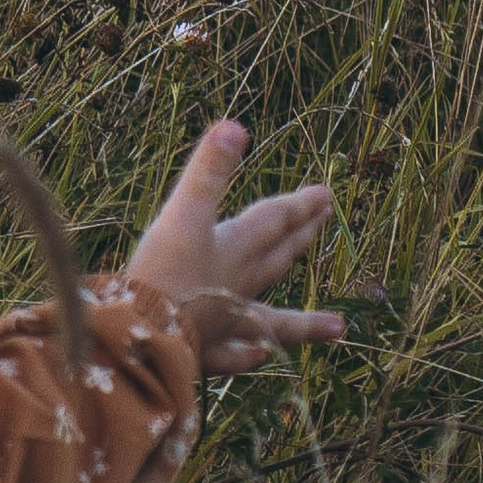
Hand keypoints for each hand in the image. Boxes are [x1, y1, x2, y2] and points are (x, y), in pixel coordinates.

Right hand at [127, 118, 341, 373]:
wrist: (144, 337)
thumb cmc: (163, 274)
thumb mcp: (182, 215)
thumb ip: (207, 174)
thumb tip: (235, 127)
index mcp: (236, 250)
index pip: (274, 221)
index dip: (299, 204)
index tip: (326, 194)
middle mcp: (239, 285)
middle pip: (278, 258)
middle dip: (301, 237)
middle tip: (326, 222)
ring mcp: (226, 322)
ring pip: (272, 318)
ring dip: (304, 321)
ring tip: (338, 328)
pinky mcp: (204, 351)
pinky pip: (233, 354)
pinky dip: (247, 354)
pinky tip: (258, 355)